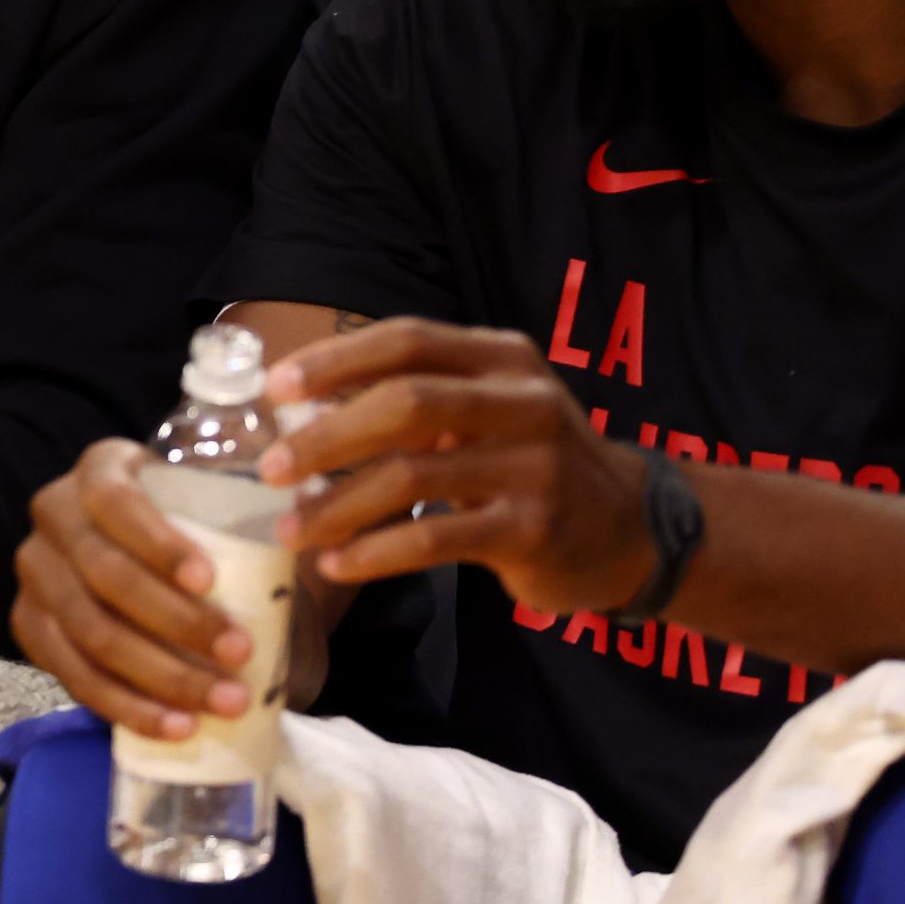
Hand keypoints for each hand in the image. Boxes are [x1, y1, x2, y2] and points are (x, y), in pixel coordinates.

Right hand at [12, 439, 273, 738]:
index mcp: (100, 470)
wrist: (152, 565)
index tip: (209, 580)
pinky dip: (126, 706)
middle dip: (175, 622)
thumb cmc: (201, 530)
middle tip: (241, 654)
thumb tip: (319, 522)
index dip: (156, 543)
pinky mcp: (28, 627)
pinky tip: (176, 726)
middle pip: (104, 575)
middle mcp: (53, 515)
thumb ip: (266, 502)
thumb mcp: (225, 501)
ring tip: (224, 701)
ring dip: (160, 675)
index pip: (114, 502)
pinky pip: (71, 675)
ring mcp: (35, 574)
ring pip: (89, 633)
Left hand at [262, 317, 657, 614]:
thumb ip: (415, 398)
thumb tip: (302, 409)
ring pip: (412, 476)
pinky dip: (375, 553)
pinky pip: (434, 540)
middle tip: (270, 468)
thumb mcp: (489, 409)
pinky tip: (337, 563)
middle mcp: (523, 402)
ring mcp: (534, 467)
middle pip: (406, 403)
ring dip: (337, 505)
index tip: (275, 387)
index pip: (408, 339)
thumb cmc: (532, 461)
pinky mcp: (533, 531)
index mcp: (502, 357)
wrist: (634, 530)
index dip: (336, 360)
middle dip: (326, 435)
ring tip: (289, 528)